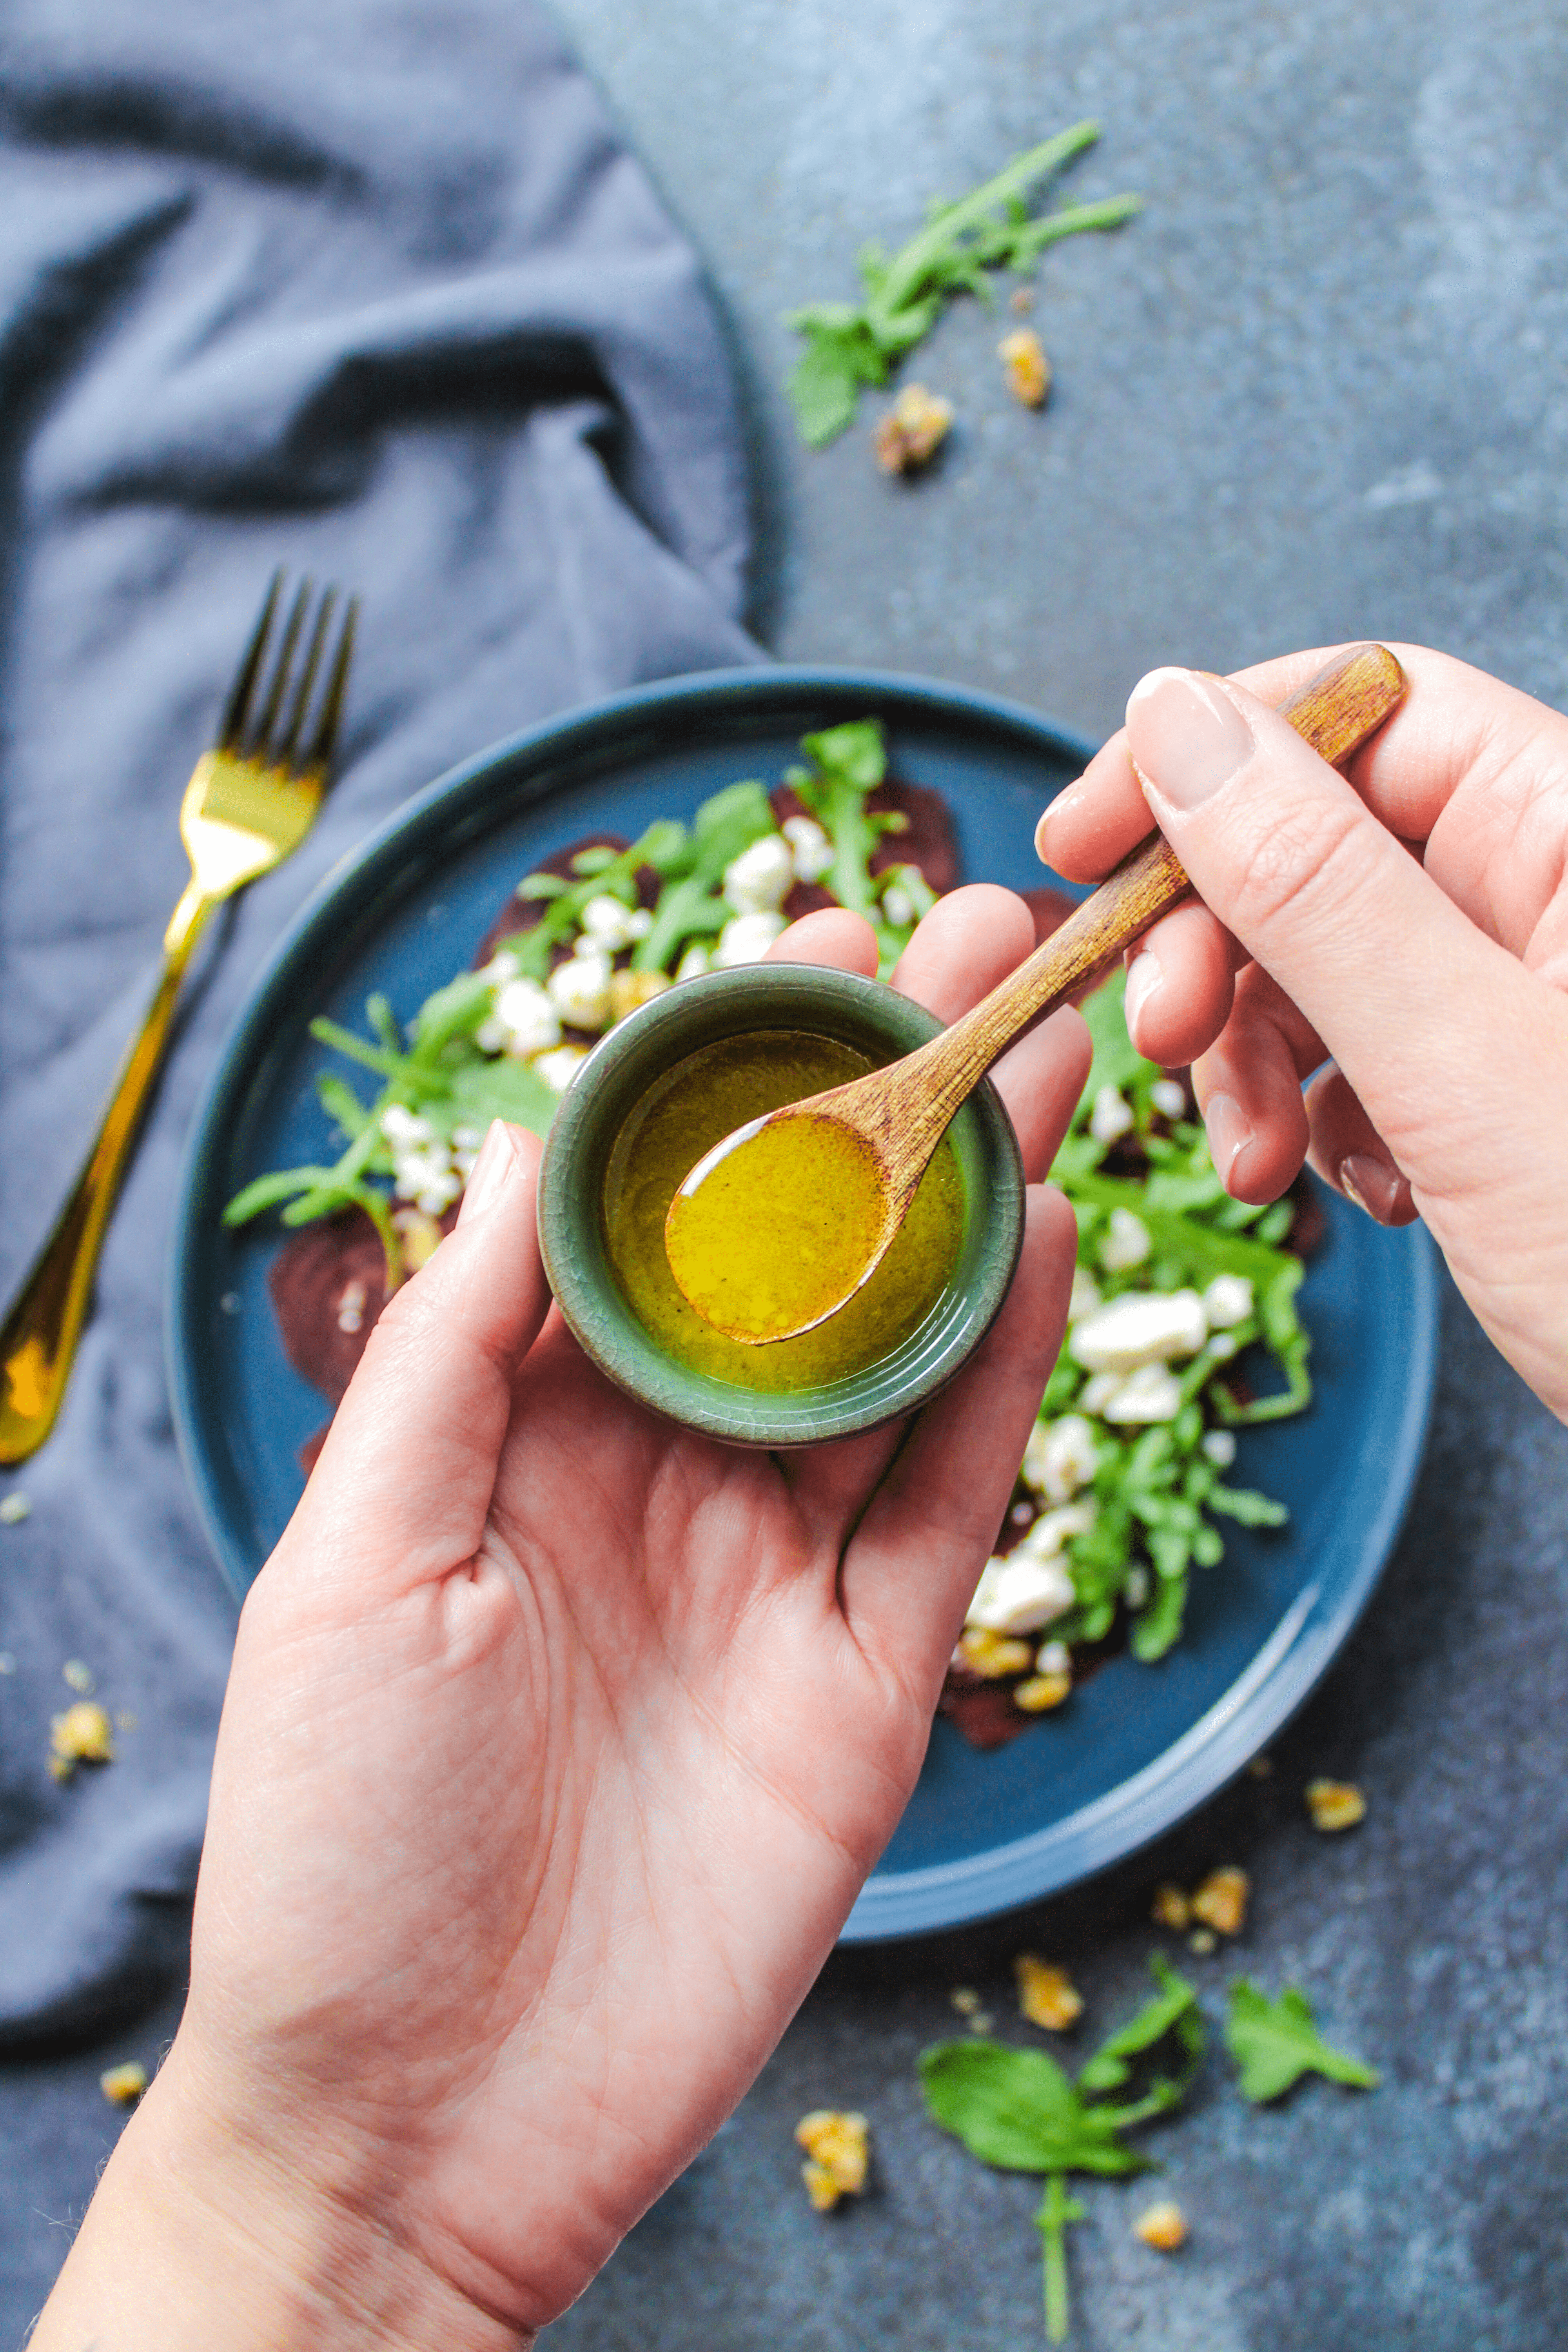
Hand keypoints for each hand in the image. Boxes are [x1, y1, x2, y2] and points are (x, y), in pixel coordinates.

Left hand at [37, 889, 1088, 2350]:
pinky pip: (950, 1501)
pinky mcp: (866, 1678)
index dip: (720, 1083)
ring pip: (894, 1355)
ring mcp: (775, 1574)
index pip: (649, 1219)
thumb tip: (532, 1141)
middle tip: (956, 944)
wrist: (419, 2113)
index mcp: (531, 1435)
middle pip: (794, 1263)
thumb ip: (457, 1350)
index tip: (793, 947)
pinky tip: (1039, 1241)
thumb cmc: (339, 1840)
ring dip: (965, 1202)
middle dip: (874, 1106)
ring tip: (1030, 1048)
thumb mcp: (353, 1556)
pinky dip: (1003, 1376)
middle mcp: (665, 1480)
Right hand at [1037, 644, 1567, 1421]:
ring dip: (1256, 1054)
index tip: (1081, 840)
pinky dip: (1326, 1119)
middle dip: (1215, 940)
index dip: (1203, 757)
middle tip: (1162, 1038)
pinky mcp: (1513, 1087)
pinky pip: (1370, 1057)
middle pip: (1320, 839)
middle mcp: (1553, 889)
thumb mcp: (1462, 1062)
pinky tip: (1359, 1191)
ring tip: (1261, 1162)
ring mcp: (1531, 992)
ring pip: (1327, 961)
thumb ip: (1312, 883)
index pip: (1359, 707)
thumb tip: (1180, 714)